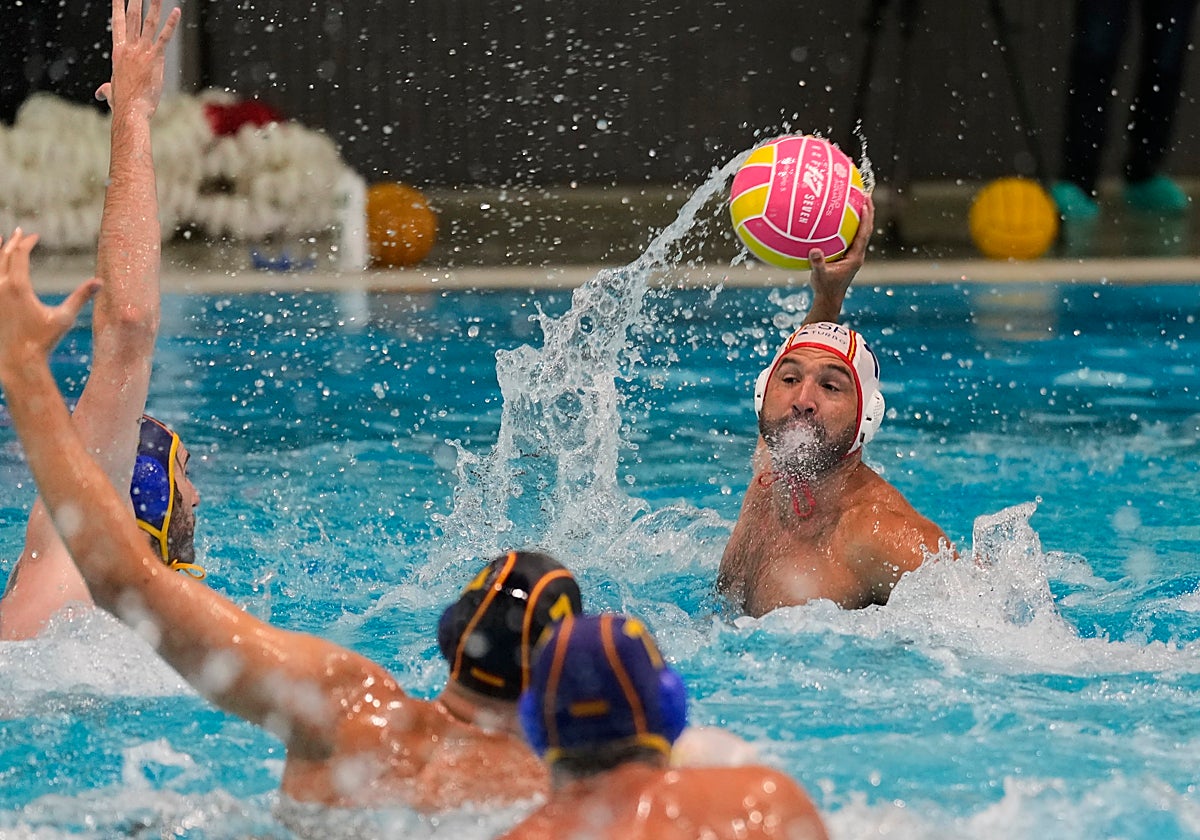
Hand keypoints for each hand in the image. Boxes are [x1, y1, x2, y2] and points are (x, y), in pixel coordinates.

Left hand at [0, 230, 100, 375]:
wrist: (18, 360)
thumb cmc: (43, 340)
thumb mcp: (64, 318)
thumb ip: (81, 297)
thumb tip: (100, 282)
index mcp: (18, 287)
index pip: (20, 255)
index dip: (28, 243)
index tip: (35, 236)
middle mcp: (0, 287)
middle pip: (4, 256)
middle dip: (13, 242)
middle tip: (20, 232)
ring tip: (1, 241)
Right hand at [94, 0, 181, 116]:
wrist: (130, 110)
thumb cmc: (122, 103)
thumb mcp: (111, 92)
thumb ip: (106, 89)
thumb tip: (100, 93)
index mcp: (118, 52)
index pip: (118, 24)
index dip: (118, 7)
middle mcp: (129, 47)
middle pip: (132, 17)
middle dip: (134, 0)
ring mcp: (142, 51)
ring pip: (148, 22)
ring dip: (153, 5)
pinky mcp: (155, 58)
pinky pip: (164, 37)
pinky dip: (171, 23)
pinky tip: (177, 11)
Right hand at [802, 195, 874, 324]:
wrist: (829, 300)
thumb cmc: (825, 289)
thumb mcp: (820, 276)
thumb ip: (818, 263)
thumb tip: (814, 251)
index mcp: (855, 257)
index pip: (864, 234)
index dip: (866, 218)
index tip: (865, 202)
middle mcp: (857, 255)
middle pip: (866, 229)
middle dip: (867, 212)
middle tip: (865, 195)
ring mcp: (852, 256)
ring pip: (859, 233)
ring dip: (860, 218)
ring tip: (856, 202)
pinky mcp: (846, 257)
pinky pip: (849, 238)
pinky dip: (847, 227)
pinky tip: (837, 220)